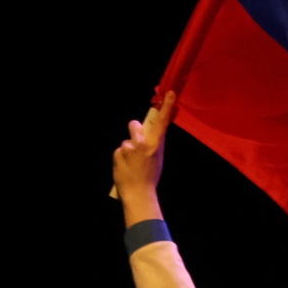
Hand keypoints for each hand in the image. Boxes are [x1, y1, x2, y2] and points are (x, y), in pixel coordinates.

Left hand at [112, 92, 173, 222]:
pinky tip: (126, 168)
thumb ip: (154, 145)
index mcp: (155, 146)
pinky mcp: (118, 153)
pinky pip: (119, 150)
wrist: (138, 193)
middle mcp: (142, 144)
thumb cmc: (150, 177)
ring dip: (127, 149)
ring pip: (126, 141)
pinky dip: (121, 158)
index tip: (169, 94)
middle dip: (134, 131)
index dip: (166, 108)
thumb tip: (151, 134)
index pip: (162, 123)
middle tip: (136, 144)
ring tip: (131, 164)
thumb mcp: (158, 160)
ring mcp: (129, 148)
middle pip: (135, 125)